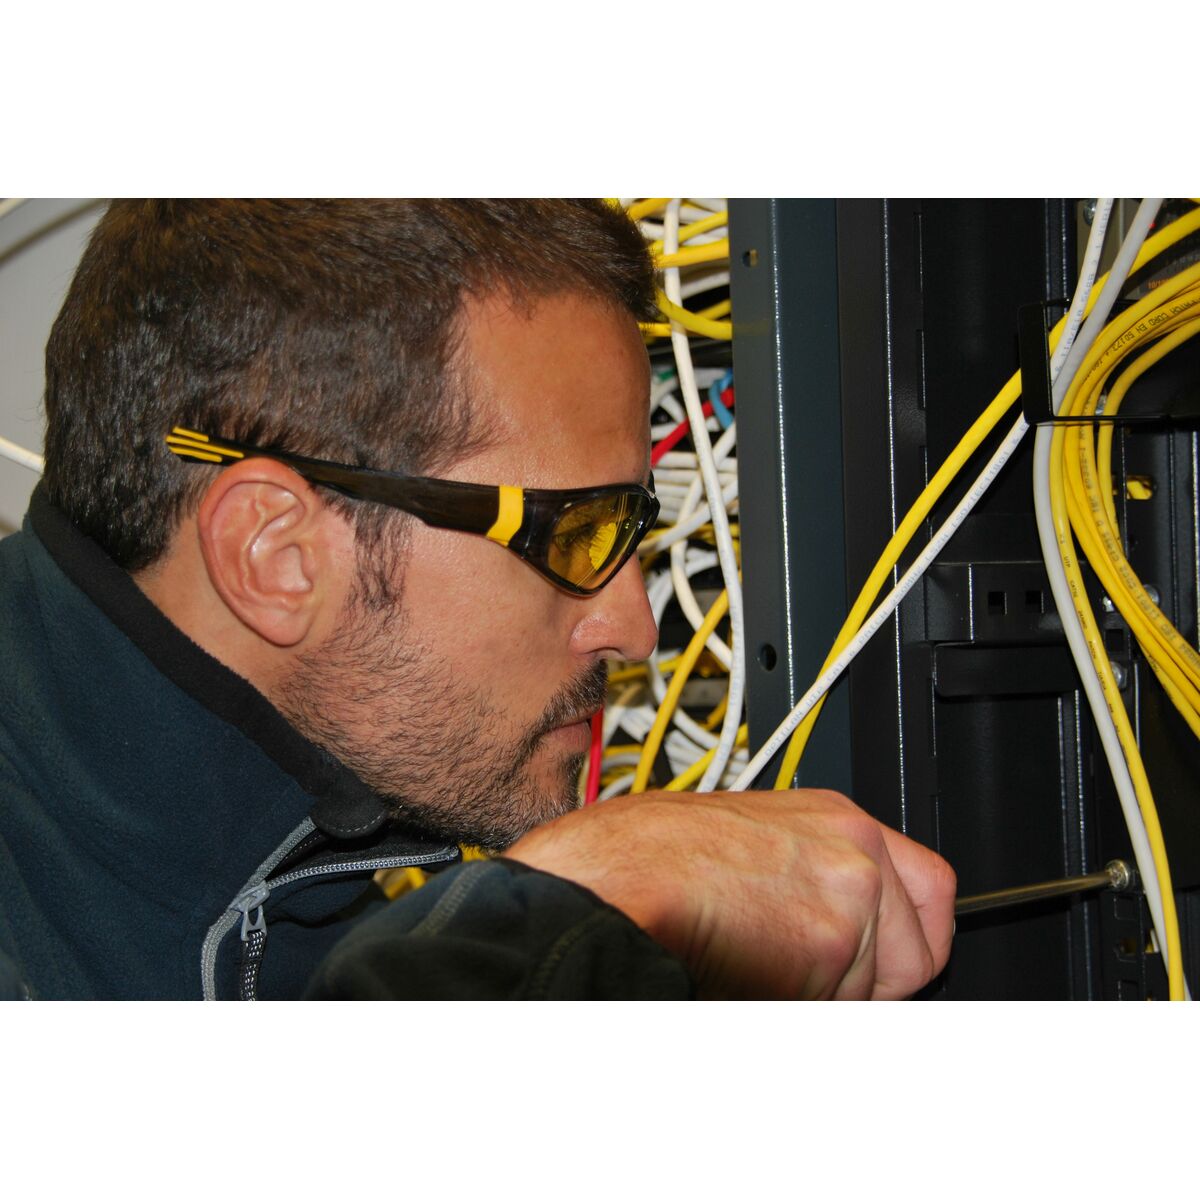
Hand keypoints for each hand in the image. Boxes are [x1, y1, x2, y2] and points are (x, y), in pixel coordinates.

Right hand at [504, 788, 955, 998]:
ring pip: (872, 991)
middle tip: (808, 974)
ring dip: (822, 995)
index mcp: (836, 819)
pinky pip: (838, 1007)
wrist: (620, 874)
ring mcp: (850, 900)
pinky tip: (749, 973)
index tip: (889, 960)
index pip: (931, 889)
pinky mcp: (831, 947)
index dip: (907, 937)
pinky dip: (796, 1004)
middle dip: (871, 981)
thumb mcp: (752, 839)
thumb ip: (811, 875)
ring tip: (754, 960)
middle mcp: (856, 854)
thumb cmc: (652, 852)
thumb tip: (842, 926)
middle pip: (916, 954)